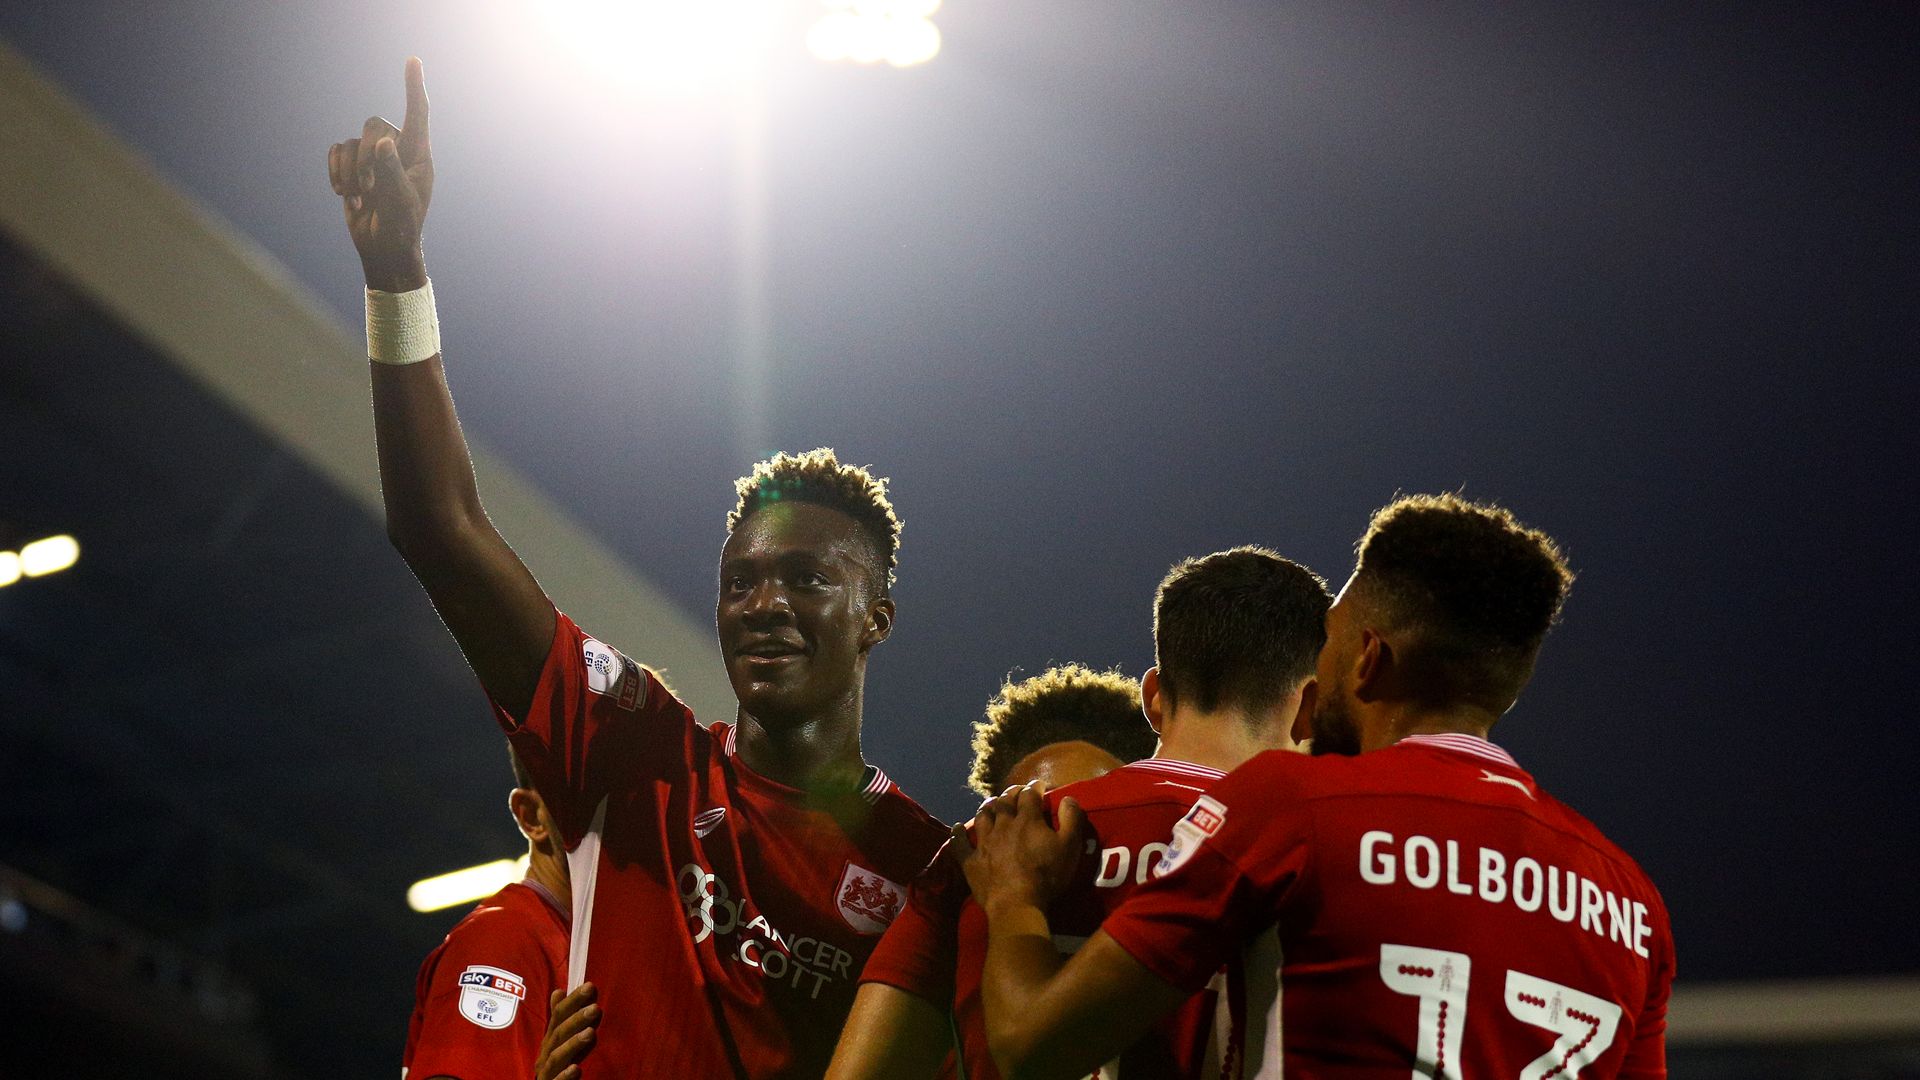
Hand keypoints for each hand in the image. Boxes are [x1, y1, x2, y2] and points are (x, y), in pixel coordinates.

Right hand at [327, 57, 433, 291]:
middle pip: (373, 124)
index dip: (414, 87)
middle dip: (366, 156)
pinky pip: (335, 150)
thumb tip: (384, 142)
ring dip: (350, 172)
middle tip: (371, 188)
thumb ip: (392, 171)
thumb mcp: (401, 201)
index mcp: (418, 154)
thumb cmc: (401, 226)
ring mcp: (372, 156)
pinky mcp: (352, 165)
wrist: (383, 246)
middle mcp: (396, 148)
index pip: (417, 114)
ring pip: (350, 142)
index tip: (412, 60)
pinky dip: (336, 172)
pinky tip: (345, 195)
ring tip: (361, 197)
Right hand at [535, 982, 599, 1079]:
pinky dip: (565, 1075)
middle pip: (559, 1033)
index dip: (573, 1000)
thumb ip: (561, 1018)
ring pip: (557, 1056)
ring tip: (590, 1033)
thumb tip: (558, 991)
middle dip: (576, 1019)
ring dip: (573, 1044)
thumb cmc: (557, 1063)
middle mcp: (546, 1052)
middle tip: (595, 1008)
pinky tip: (577, 1069)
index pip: (558, 1015)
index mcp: (550, 1038)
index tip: (590, 987)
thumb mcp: (559, 1039)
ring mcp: (547, 1071)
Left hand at [956, 783, 1085, 913]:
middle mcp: (1003, 824)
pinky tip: (957, 827)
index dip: (1034, 787)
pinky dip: (958, 834)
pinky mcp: (971, 860)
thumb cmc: (1047, 875)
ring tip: (992, 804)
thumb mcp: (1069, 847)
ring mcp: (984, 842)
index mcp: (1027, 820)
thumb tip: (1067, 797)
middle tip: (1017, 792)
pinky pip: (960, 843)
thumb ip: (1071, 819)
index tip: (1039, 785)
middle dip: (1011, 793)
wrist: (1016, 903)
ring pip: (982, 816)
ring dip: (988, 807)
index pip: (1029, 794)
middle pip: (1004, 801)